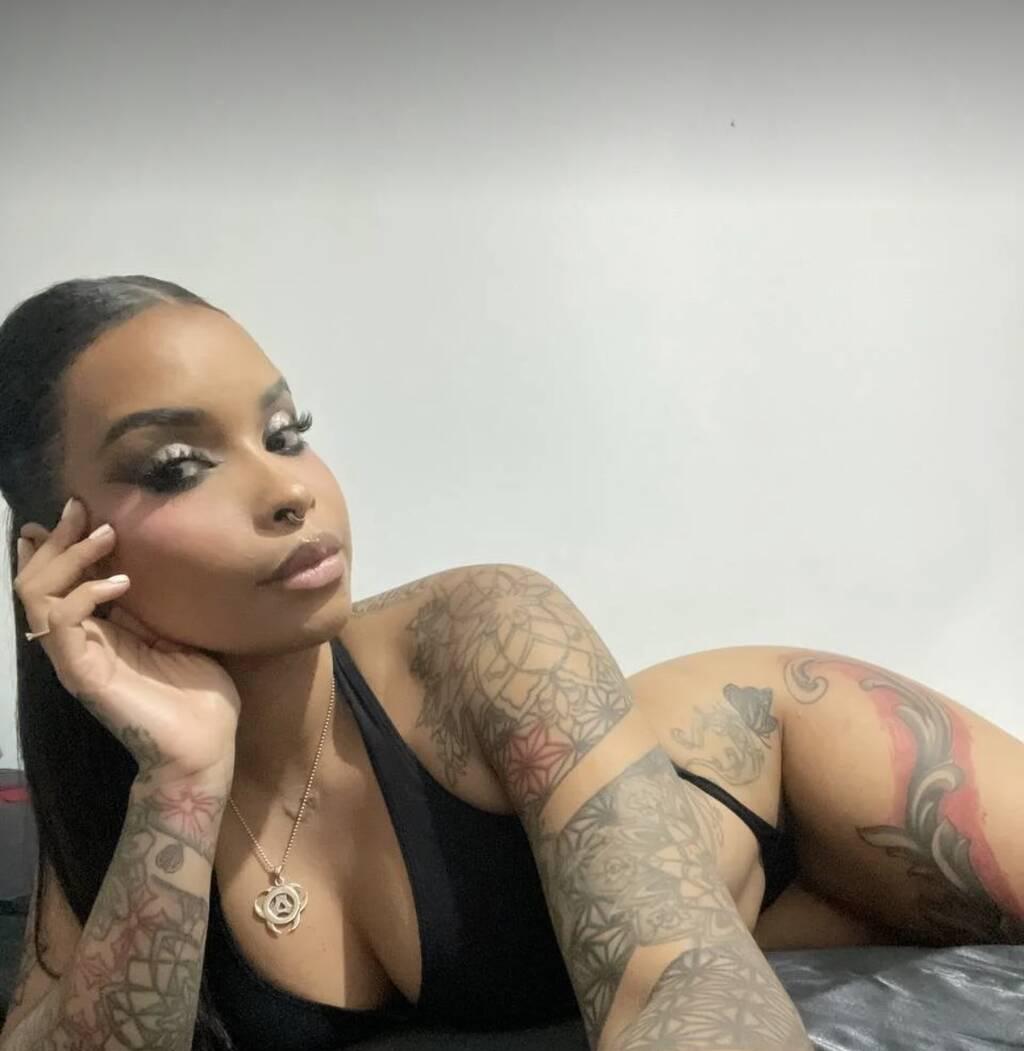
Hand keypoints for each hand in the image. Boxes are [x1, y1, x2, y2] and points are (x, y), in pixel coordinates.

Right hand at [14, 497, 239, 785]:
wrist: (206, 746)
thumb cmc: (200, 690)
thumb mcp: (178, 629)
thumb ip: (157, 600)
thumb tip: (157, 557)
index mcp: (98, 628)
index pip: (55, 577)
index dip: (57, 541)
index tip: (78, 505)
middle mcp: (77, 640)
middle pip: (34, 579)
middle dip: (55, 538)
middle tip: (80, 509)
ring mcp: (75, 657)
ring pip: (35, 595)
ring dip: (67, 557)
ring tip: (105, 536)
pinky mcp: (83, 674)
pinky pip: (60, 623)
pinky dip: (84, 594)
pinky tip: (120, 582)